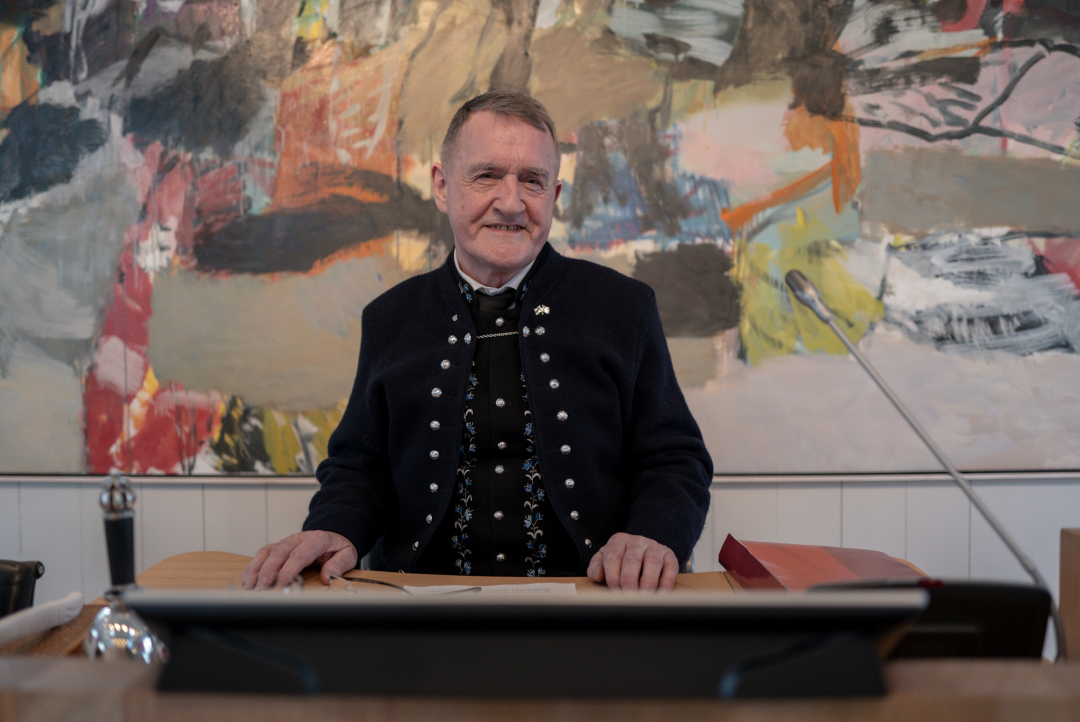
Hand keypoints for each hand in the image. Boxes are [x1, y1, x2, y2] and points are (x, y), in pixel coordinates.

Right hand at [242, 530, 357, 589]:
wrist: (334, 535)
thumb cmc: (338, 547)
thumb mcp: (347, 554)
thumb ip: (339, 564)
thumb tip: (327, 577)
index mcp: (316, 540)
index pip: (299, 555)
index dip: (288, 571)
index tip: (281, 585)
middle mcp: (298, 538)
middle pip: (279, 553)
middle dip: (268, 572)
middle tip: (262, 589)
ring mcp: (287, 541)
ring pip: (267, 551)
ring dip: (257, 568)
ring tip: (250, 586)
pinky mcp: (279, 545)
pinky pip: (263, 552)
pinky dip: (253, 565)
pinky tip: (248, 578)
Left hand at [586, 532, 678, 590]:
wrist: (643, 551)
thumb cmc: (620, 560)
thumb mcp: (604, 559)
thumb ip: (596, 566)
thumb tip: (597, 575)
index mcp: (619, 540)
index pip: (614, 555)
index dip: (613, 573)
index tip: (614, 589)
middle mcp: (638, 541)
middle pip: (633, 559)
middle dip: (630, 579)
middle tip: (628, 595)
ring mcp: (655, 547)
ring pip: (653, 561)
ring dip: (648, 581)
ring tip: (644, 597)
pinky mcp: (670, 556)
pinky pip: (671, 567)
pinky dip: (667, 582)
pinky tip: (661, 594)